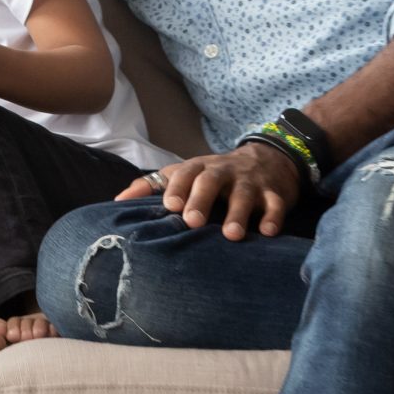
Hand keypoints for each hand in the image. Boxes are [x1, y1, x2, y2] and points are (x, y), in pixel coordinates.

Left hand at [115, 144, 300, 238]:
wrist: (270, 158)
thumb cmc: (217, 174)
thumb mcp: (187, 173)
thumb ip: (154, 185)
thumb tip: (117, 200)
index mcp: (199, 168)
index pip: (184, 173)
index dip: (176, 188)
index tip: (169, 206)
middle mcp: (224, 172)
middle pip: (211, 180)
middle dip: (201, 199)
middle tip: (192, 222)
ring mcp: (251, 182)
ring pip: (244, 194)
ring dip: (238, 213)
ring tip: (231, 235)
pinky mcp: (275, 193)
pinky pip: (275, 204)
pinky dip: (273, 217)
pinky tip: (268, 232)